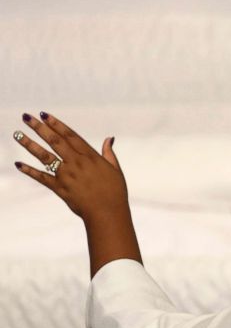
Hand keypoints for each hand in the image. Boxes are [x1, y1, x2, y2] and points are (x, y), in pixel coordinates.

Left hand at [12, 112, 127, 222]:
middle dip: (39, 128)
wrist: (107, 213)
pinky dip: (30, 171)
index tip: (45, 115)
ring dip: (30, 144)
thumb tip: (109, 139)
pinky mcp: (60, 188)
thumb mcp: (115, 170)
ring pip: (45, 156)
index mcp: (90, 157)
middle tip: (26, 117)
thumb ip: (109, 153)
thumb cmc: (115, 192)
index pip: (70, 136)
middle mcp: (76, 163)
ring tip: (17, 134)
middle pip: (55, 141)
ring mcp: (66, 175)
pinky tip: (18, 164)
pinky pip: (42, 177)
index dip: (57, 124)